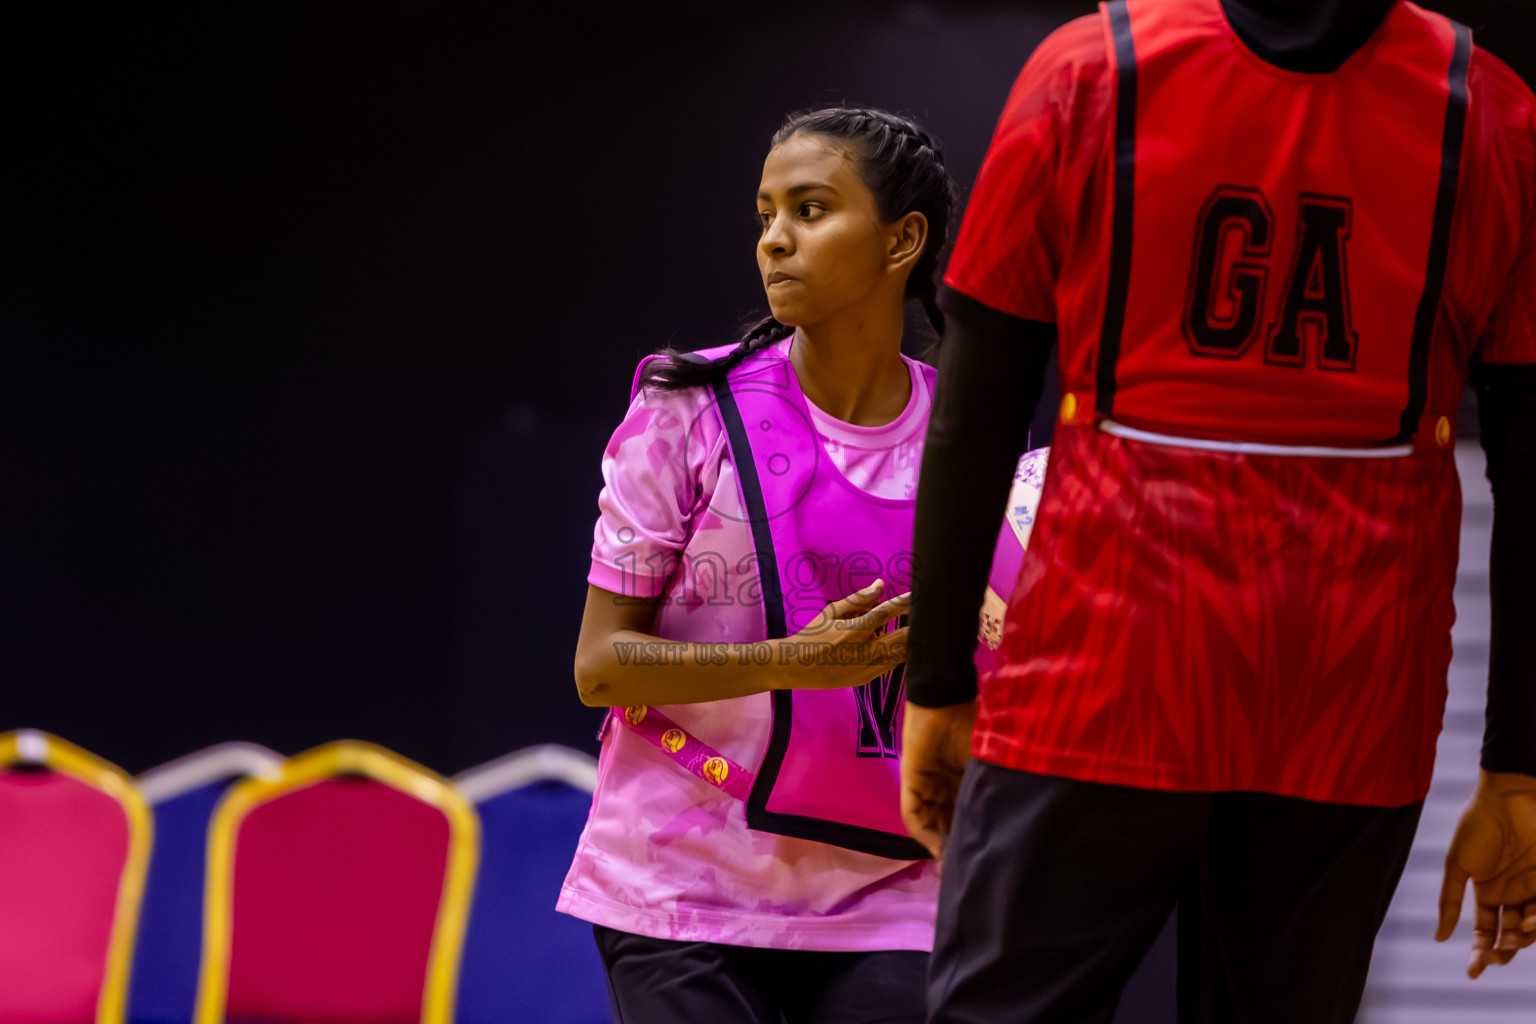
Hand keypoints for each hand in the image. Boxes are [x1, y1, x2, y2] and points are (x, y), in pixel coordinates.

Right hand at [777, 579, 910, 689]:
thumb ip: (858, 599)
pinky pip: (890, 666)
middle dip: (917, 627)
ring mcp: (867, 667)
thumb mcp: (831, 612)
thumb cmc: (812, 635)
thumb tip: (880, 584)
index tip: (918, 594)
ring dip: (910, 643)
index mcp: (855, 629)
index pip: (887, 612)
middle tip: (928, 617)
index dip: (904, 602)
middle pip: (902, 638)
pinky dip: (898, 655)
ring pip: (900, 656)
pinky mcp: (866, 679)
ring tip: (920, 632)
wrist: (797, 667)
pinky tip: (901, 646)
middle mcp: (865, 650)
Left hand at [900, 699, 976, 861]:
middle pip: (948, 825)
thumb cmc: (977, 729)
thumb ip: (991, 793)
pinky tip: (936, 850)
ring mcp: (927, 787)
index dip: (973, 839)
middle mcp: (946, 788)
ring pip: (932, 824)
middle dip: (956, 850)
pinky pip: (914, 815)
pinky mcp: (911, 783)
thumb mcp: (989, 767)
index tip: (986, 862)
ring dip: (940, 846)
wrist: (949, 702)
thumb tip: (1010, 826)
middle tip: (968, 873)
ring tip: (954, 867)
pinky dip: (924, 833)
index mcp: (966, 783)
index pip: (967, 818)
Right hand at [1436, 769, 1535, 976]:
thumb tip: (1440, 937)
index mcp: (1487, 892)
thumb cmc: (1478, 826)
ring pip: (1530, 929)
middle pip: (1509, 936)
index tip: (1473, 972)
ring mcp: (1532, 889)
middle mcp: (1512, 896)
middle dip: (1503, 953)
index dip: (1480, 953)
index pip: (1485, 932)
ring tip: (1515, 935)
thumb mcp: (1458, 865)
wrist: (1509, 797)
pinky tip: (1526, 923)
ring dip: (1522, 939)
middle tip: (1497, 958)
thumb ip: (1449, 900)